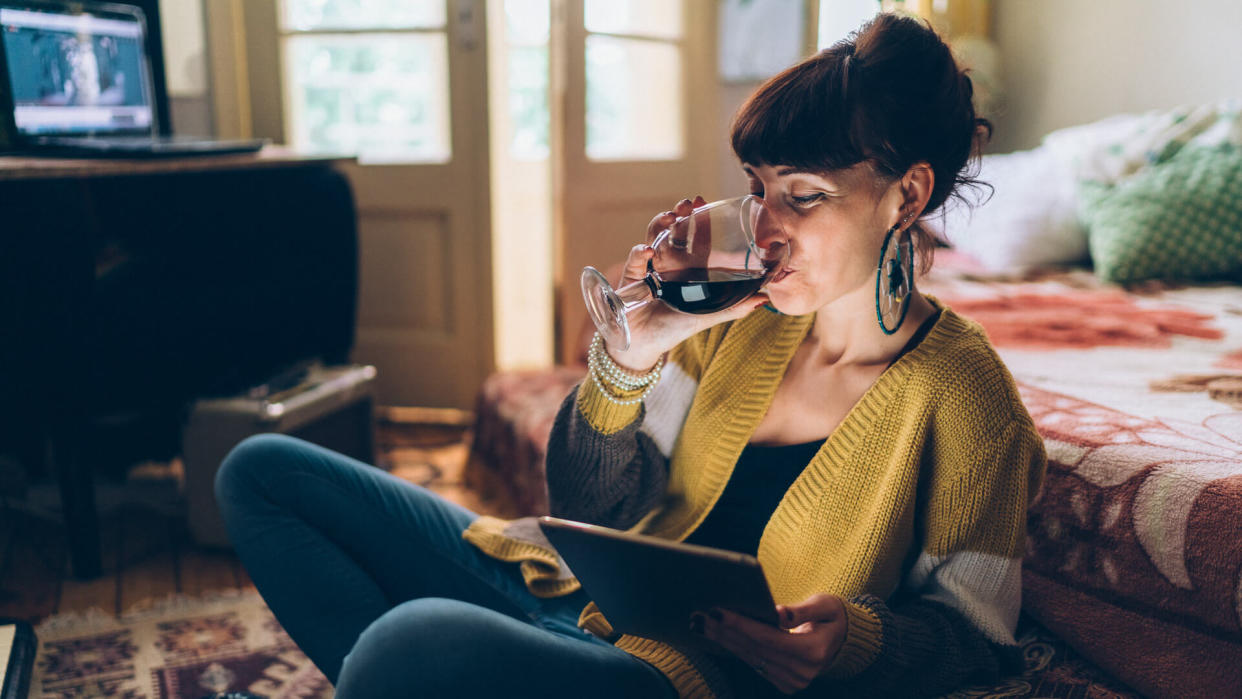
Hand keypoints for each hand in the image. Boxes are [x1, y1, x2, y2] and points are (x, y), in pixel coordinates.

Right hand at [605, 195, 768, 370]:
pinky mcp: (631, 278)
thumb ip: (734, 308)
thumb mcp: (707, 315)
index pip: (691, 236)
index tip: (702, 202)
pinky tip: (648, 251)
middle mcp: (666, 263)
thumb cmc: (673, 327)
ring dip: (659, 225)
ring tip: (669, 218)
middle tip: (686, 205)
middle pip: (670, 230)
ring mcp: (648, 268)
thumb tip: (765, 298)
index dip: (697, 219)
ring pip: (652, 238)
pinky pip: (635, 261)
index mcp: (684, 267)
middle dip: (677, 214)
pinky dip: (640, 254)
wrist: (643, 346)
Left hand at [695, 593, 847, 694]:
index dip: (740, 624)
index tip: (717, 611)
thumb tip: (776, 613)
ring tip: (701, 624)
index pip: (768, 638)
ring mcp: (793, 681)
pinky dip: (735, 648)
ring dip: (724, 640)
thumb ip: (801, 609)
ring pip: (750, 658)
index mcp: (813, 652)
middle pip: (754, 649)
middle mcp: (802, 672)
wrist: (843, 640)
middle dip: (724, 631)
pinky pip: (754, 663)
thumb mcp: (825, 605)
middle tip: (698, 616)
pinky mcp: (784, 683)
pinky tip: (718, 635)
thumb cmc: (832, 616)